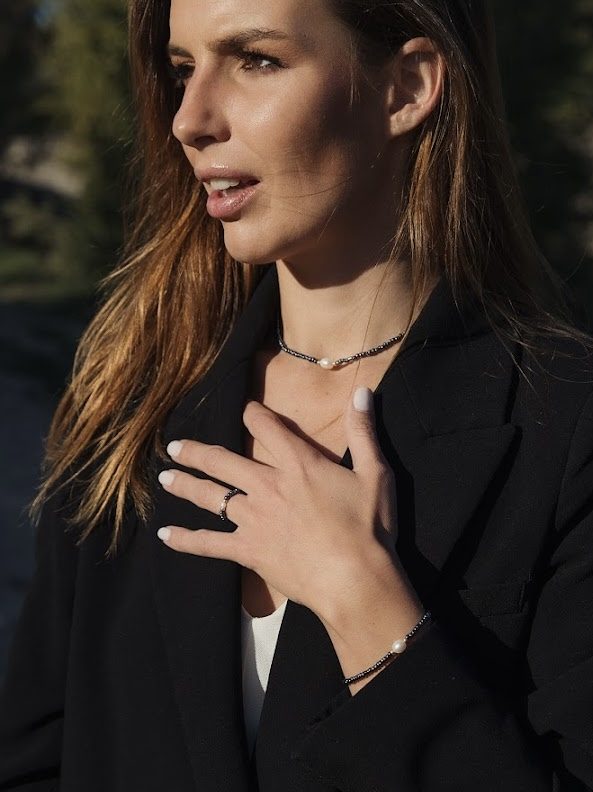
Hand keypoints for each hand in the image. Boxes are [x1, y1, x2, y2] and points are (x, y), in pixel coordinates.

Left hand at [157, 386, 411, 622]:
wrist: (354, 579)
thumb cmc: (368, 527)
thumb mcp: (375, 473)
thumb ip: (363, 431)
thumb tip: (362, 392)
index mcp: (297, 464)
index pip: (266, 426)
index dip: (253, 414)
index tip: (245, 410)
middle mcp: (268, 486)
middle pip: (222, 460)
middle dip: (196, 451)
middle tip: (174, 447)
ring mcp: (254, 519)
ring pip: (210, 496)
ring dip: (185, 485)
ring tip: (164, 478)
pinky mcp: (248, 550)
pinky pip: (209, 544)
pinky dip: (186, 540)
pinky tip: (166, 535)